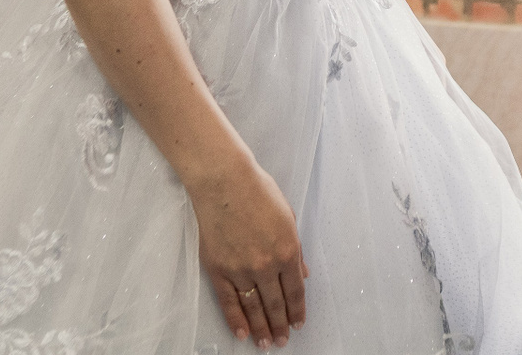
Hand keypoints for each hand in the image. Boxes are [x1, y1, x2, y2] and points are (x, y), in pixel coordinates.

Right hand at [189, 157, 307, 347]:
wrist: (224, 181)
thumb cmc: (257, 191)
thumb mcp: (288, 217)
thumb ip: (296, 250)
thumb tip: (302, 273)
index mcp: (287, 251)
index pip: (295, 291)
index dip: (298, 310)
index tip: (298, 323)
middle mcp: (266, 265)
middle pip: (276, 304)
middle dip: (281, 325)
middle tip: (284, 340)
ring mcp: (241, 270)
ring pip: (254, 308)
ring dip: (262, 328)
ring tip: (267, 343)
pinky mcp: (219, 270)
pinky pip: (229, 302)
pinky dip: (236, 319)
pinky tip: (242, 332)